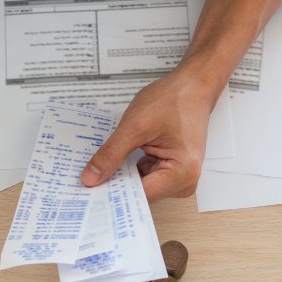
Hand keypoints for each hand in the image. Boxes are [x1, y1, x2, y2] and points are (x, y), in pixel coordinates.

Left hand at [81, 68, 216, 200]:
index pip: (140, 196)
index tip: (89, 193)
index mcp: (182, 173)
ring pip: (141, 185)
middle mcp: (185, 180)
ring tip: (105, 163)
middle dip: (116, 184)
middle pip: (141, 194)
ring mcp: (180, 176)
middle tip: (88, 178)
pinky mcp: (173, 170)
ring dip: (123, 175)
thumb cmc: (174, 99)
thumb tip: (91, 179)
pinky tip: (120, 159)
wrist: (193, 86)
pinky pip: (146, 177)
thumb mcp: (135, 126)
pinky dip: (131, 169)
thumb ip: (111, 155)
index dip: (112, 194)